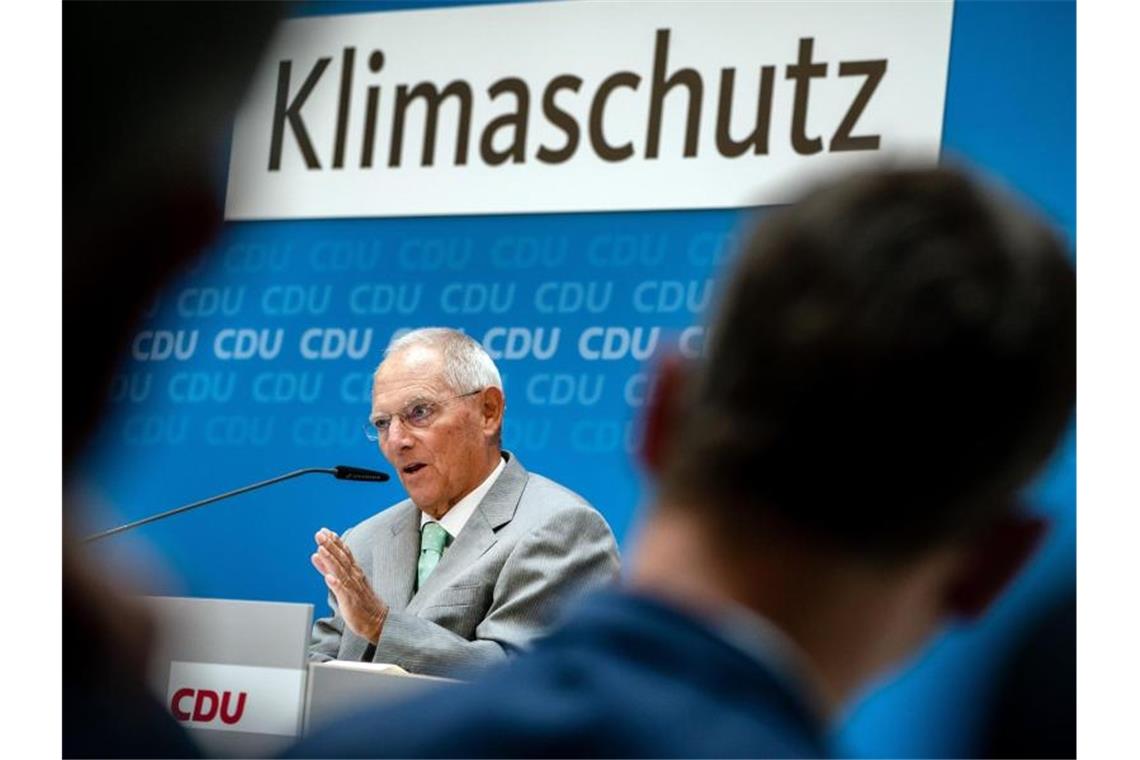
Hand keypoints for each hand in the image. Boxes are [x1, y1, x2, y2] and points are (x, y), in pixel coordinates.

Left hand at [311, 528, 387, 643]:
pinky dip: (336, 583)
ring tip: (321, 549)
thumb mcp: (343, 582)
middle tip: (320, 533)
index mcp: (354, 572)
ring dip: (331, 560)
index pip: (344, 554)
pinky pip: (343, 591)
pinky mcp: (351, 601)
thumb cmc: (361, 602)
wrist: (379, 621)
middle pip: (341, 558)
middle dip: (330, 545)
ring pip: (340, 571)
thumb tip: (316, 554)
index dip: (334, 542)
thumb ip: (329, 568)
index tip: (325, 531)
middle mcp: (354, 577)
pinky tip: (328, 577)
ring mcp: (353, 588)